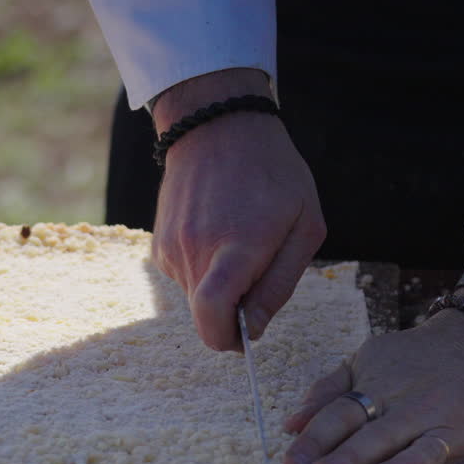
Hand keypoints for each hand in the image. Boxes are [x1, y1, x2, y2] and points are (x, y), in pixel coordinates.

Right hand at [151, 70, 325, 350]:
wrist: (217, 125)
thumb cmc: (273, 174)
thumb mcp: (305, 225)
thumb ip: (279, 284)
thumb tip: (253, 328)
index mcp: (237, 246)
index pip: (213, 316)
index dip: (228, 339)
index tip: (246, 337)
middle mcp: (196, 250)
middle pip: (207, 315)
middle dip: (232, 311)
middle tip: (258, 271)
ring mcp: (171, 247)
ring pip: (196, 296)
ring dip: (219, 284)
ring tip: (238, 236)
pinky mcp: (158, 244)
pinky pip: (184, 275)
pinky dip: (203, 267)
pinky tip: (217, 229)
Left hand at [281, 302, 463, 463]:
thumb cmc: (417, 358)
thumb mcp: (370, 358)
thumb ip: (330, 390)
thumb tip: (291, 424)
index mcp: (380, 391)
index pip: (341, 416)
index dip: (315, 439)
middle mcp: (412, 412)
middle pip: (376, 436)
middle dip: (349, 457)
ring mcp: (449, 431)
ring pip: (423, 451)